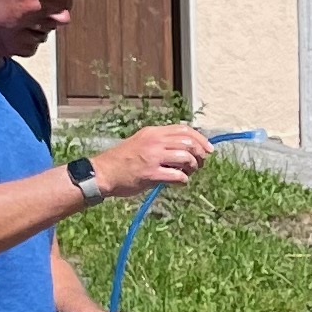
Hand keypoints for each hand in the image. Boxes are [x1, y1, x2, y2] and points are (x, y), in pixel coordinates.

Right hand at [84, 124, 213, 200]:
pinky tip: (180, 182)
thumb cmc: (122, 160)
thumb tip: (185, 148)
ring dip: (193, 167)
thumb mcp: (141, 142)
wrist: (103, 172)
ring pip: (186, 157)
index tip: (209, 149)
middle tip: (200, 164)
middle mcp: (154, 141)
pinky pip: (177, 176)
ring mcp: (153, 157)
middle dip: (200, 154)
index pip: (184, 129)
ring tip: (189, 173)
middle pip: (188, 142)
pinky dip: (183, 180)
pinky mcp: (151, 174)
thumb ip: (161, 143)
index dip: (201, 139)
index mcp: (153, 132)